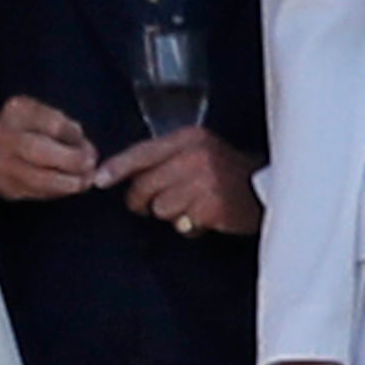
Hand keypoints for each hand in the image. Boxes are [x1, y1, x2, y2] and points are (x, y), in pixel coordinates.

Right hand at [0, 93, 98, 203]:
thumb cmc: (32, 130)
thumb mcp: (49, 118)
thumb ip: (70, 133)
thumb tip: (89, 156)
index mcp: (18, 110)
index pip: (53, 124)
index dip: (75, 138)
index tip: (89, 148)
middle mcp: (2, 134)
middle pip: (36, 149)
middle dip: (68, 161)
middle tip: (89, 167)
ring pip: (34, 178)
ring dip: (64, 183)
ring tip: (83, 183)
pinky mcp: (2, 186)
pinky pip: (32, 192)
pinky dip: (54, 192)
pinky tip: (66, 188)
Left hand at [102, 126, 261, 241]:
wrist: (266, 187)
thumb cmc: (227, 170)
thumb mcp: (199, 150)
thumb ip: (167, 157)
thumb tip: (129, 176)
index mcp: (188, 138)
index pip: (142, 151)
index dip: (117, 167)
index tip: (98, 180)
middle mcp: (193, 156)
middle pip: (144, 185)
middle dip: (140, 201)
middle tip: (148, 206)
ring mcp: (202, 182)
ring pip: (159, 208)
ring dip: (170, 213)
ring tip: (190, 206)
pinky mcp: (210, 207)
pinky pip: (180, 224)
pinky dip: (188, 226)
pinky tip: (203, 217)